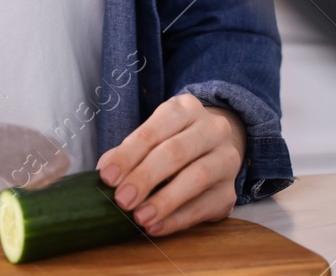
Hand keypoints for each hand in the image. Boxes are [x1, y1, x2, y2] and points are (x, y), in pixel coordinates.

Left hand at [94, 92, 246, 236]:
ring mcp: (225, 159)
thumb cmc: (174, 141)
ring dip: (164, 201)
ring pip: (196, 178)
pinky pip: (204, 207)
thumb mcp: (153, 136)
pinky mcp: (230, 192)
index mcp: (185, 108)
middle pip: (176, 152)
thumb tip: (105, 171)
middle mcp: (211, 129)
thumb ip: (129, 152)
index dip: (128, 154)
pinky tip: (155, 227)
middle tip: (122, 200)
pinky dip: (177, 219)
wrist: (216, 149)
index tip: (107, 177)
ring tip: (139, 217)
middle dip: (145, 177)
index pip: (154, 131)